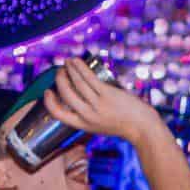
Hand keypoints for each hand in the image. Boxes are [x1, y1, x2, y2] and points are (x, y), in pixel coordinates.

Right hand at [42, 59, 162, 144]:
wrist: (142, 127)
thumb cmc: (123, 125)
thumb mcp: (100, 126)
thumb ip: (88, 115)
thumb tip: (80, 96)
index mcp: (83, 125)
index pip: (58, 114)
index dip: (49, 102)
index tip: (47, 92)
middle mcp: (87, 115)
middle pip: (65, 94)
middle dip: (60, 79)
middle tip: (60, 71)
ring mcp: (97, 104)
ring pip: (76, 82)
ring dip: (69, 69)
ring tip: (68, 62)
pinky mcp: (107, 94)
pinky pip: (88, 77)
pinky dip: (80, 67)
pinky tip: (76, 61)